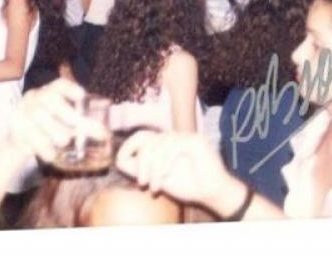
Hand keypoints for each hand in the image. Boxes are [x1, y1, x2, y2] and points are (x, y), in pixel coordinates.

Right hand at [2, 78, 107, 164]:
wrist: (21, 142)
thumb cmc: (49, 129)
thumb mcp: (63, 122)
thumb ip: (83, 123)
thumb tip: (107, 125)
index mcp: (48, 93)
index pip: (59, 85)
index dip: (71, 88)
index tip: (82, 96)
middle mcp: (34, 99)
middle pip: (49, 99)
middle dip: (65, 113)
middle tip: (77, 127)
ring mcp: (22, 112)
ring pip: (38, 117)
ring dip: (54, 131)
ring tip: (64, 142)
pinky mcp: (15, 129)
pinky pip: (30, 136)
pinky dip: (43, 147)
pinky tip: (51, 154)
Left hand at [114, 130, 236, 208]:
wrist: (213, 195)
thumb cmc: (188, 186)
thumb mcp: (158, 177)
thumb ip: (140, 168)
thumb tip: (118, 159)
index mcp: (165, 142)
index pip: (141, 136)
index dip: (129, 146)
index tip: (122, 164)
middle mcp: (174, 136)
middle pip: (146, 138)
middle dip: (140, 161)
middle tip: (142, 183)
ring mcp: (185, 136)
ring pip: (158, 146)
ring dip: (153, 170)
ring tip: (154, 187)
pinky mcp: (195, 141)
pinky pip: (173, 148)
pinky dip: (165, 165)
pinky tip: (166, 178)